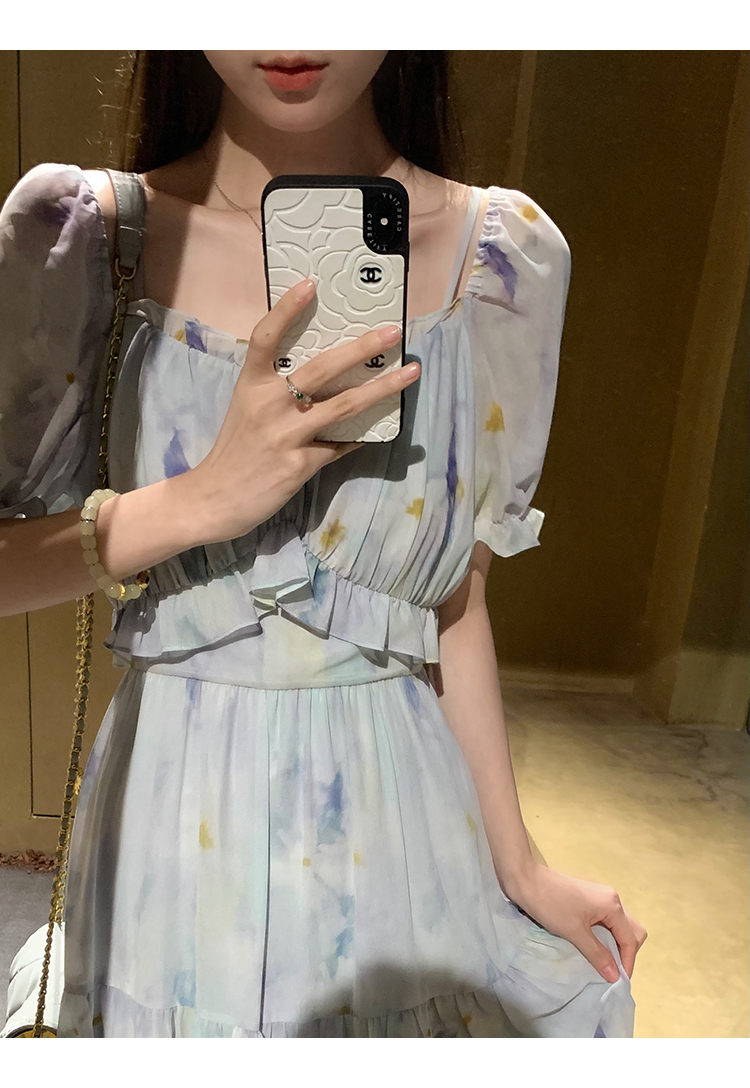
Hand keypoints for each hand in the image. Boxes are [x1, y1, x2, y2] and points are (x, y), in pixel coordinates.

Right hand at [184, 278, 419, 546]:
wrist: (214, 498)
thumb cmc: (235, 449)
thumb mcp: (247, 409)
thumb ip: (276, 390)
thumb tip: (324, 370)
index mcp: (252, 385)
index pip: (265, 338)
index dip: (286, 309)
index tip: (311, 284)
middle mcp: (269, 405)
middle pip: (321, 368)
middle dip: (361, 348)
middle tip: (392, 332)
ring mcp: (286, 435)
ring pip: (344, 405)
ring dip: (382, 389)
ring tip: (409, 372)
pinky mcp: (300, 464)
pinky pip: (340, 445)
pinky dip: (359, 436)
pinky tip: (380, 428)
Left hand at [504, 863, 647, 982]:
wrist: (526, 880)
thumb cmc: (551, 905)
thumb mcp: (574, 932)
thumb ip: (598, 954)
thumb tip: (616, 976)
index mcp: (612, 905)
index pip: (630, 939)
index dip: (626, 962)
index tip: (617, 982)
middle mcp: (611, 899)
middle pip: (630, 931)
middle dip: (625, 952)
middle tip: (612, 970)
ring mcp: (600, 898)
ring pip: (618, 926)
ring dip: (615, 944)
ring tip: (603, 962)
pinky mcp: (589, 900)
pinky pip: (606, 921)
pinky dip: (605, 936)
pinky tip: (593, 947)